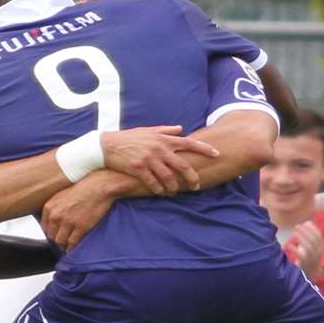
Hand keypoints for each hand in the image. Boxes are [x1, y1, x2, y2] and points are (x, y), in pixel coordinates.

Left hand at [41, 177, 118, 249]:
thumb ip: (55, 207)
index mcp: (49, 207)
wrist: (99, 186)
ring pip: (60, 241)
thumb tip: (52, 219)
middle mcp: (56, 216)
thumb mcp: (62, 195)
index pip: (45, 227)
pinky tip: (74, 248)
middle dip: (58, 239)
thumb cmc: (83, 188)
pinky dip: (72, 247)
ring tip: (67, 247)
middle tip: (63, 241)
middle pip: (52, 236)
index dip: (52, 232)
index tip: (57, 234)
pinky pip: (72, 243)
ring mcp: (68, 222)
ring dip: (64, 245)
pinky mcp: (81, 227)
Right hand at [100, 125, 218, 195]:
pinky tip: (161, 193)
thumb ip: (165, 130)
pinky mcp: (138, 169)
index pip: (189, 143)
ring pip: (168, 177)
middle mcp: (159, 149)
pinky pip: (152, 183)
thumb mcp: (148, 131)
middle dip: (192, 178)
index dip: (204, 149)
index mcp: (163, 139)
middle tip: (196, 186)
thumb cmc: (129, 138)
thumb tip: (181, 129)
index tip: (217, 154)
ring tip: (175, 192)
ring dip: (174, 187)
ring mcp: (148, 159)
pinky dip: (159, 190)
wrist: (106, 145)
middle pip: (182, 165)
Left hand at [286, 220, 323, 276]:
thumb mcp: (312, 245)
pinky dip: (294, 249)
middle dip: (306, 232)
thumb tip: (307, 222)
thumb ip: (310, 235)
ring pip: (308, 247)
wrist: (310, 273)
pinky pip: (301, 256)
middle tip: (297, 226)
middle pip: (313, 241)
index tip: (306, 223)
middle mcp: (318, 253)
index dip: (313, 229)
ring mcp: (312, 259)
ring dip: (301, 238)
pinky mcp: (304, 264)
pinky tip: (289, 245)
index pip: (319, 236)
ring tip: (293, 233)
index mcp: (321, 247)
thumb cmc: (308, 256)